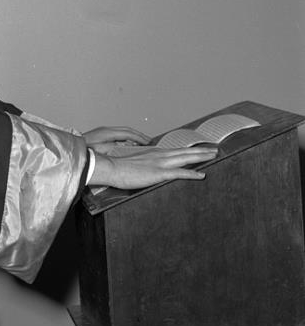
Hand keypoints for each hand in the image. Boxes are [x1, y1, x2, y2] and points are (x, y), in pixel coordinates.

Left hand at [83, 126, 150, 152]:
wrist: (74, 150)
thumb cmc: (86, 152)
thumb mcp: (102, 150)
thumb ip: (115, 148)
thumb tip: (128, 147)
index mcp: (108, 133)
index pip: (128, 133)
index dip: (139, 138)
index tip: (149, 142)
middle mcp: (107, 130)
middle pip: (128, 130)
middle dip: (139, 136)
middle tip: (150, 142)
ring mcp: (105, 132)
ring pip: (124, 132)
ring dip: (134, 137)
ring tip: (143, 143)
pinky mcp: (102, 136)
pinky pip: (119, 135)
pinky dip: (128, 138)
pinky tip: (131, 145)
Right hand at [89, 144, 218, 189]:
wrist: (110, 167)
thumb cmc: (119, 167)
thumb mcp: (135, 163)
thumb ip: (145, 164)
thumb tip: (149, 169)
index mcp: (154, 153)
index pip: (177, 150)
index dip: (190, 150)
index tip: (201, 149)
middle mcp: (160, 155)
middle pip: (185, 152)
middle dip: (201, 151)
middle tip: (215, 149)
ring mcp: (160, 163)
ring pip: (185, 158)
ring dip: (201, 157)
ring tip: (214, 155)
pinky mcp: (158, 173)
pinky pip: (179, 173)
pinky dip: (191, 174)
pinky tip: (202, 175)